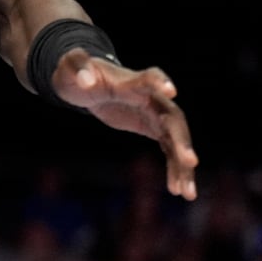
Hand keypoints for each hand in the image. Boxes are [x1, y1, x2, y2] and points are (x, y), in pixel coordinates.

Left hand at [53, 51, 198, 199]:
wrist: (83, 81)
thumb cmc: (77, 71)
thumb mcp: (70, 67)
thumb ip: (77, 69)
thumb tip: (86, 81)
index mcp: (131, 80)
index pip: (150, 78)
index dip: (159, 82)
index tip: (171, 91)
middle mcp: (151, 97)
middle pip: (173, 118)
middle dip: (182, 139)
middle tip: (190, 162)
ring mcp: (154, 113)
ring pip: (176, 139)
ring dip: (183, 164)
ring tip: (186, 193)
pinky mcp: (152, 127)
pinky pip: (169, 149)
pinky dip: (174, 168)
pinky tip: (178, 190)